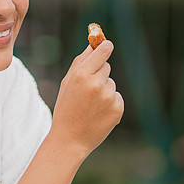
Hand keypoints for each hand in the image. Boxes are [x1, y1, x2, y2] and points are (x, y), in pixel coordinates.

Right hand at [51, 41, 123, 157]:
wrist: (70, 139)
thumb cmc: (66, 109)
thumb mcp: (67, 83)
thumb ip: (80, 62)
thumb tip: (92, 44)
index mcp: (81, 75)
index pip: (103, 51)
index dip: (105, 47)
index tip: (107, 45)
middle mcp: (96, 84)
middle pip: (107, 67)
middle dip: (99, 74)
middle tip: (87, 90)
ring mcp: (109, 97)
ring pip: (112, 83)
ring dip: (104, 90)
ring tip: (91, 105)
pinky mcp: (118, 108)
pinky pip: (117, 97)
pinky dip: (110, 103)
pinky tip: (98, 113)